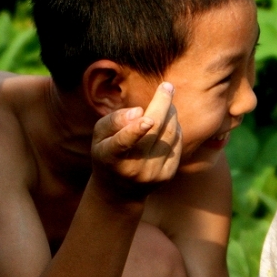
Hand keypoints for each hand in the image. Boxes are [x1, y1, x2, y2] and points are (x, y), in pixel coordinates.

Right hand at [91, 82, 181, 201]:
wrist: (119, 190)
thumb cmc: (107, 152)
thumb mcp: (100, 136)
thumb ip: (114, 121)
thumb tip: (139, 111)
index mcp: (110, 157)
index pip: (122, 143)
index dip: (135, 130)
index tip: (147, 118)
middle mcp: (133, 168)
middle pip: (154, 132)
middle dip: (162, 105)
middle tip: (167, 87)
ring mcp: (152, 174)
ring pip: (169, 135)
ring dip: (170, 115)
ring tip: (166, 103)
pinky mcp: (167, 176)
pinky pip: (176, 144)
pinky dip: (174, 129)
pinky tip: (168, 123)